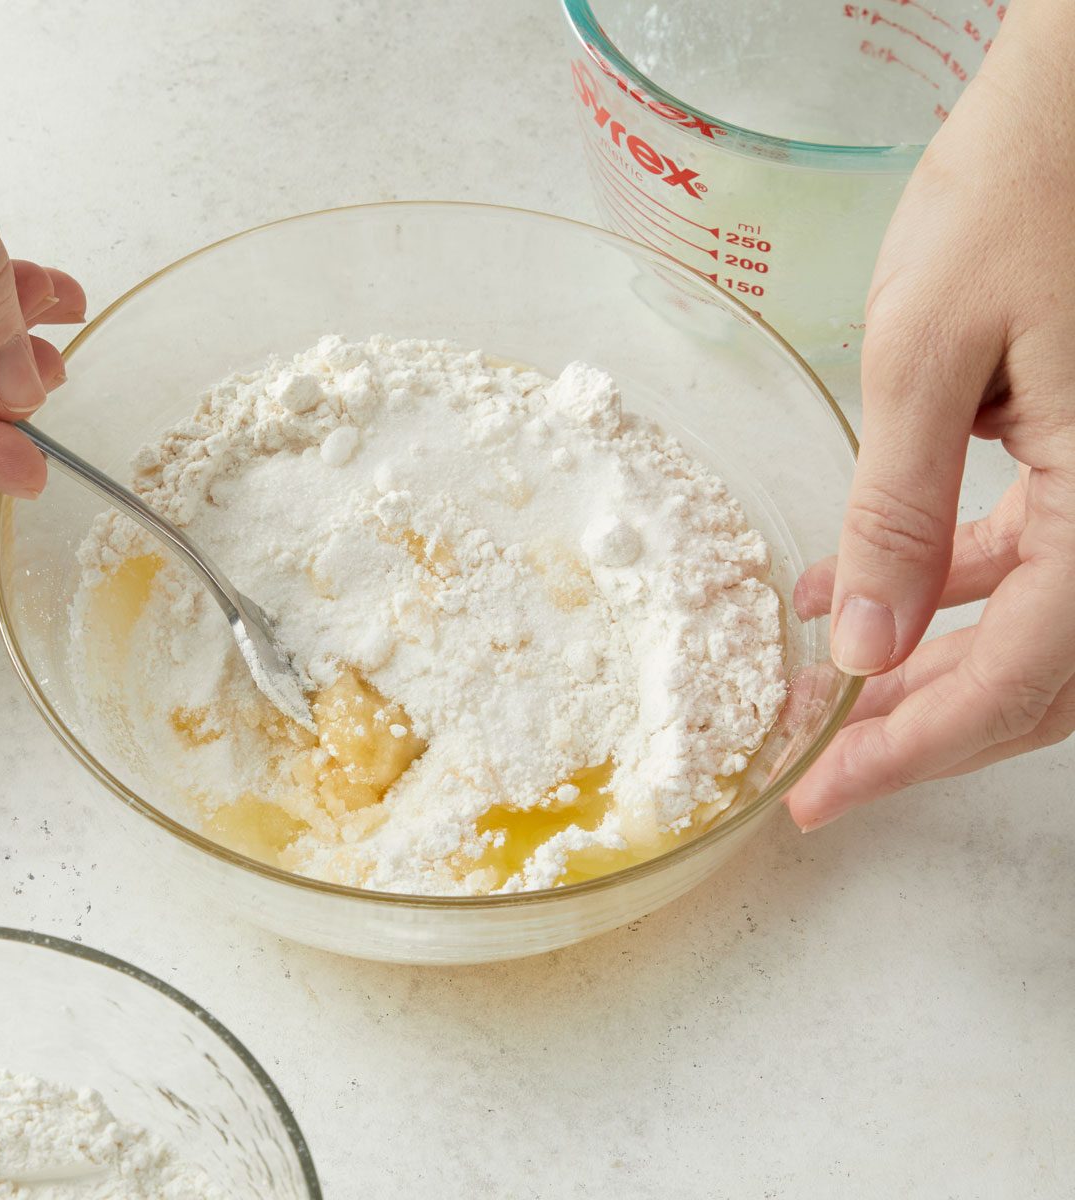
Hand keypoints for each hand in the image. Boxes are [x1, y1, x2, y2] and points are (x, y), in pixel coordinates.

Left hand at [787, 0, 1074, 829]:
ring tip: (809, 689)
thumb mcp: (928, 355)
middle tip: (811, 763)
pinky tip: (846, 591)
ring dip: (925, 661)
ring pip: (1036, 622)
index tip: (820, 795)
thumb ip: (900, 511)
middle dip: (920, 725)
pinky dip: (943, 582)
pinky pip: (1034, 553)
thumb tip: (864, 649)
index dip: (915, 749)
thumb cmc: (1026, 187)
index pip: (1025, 677)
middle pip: (1042, 674)